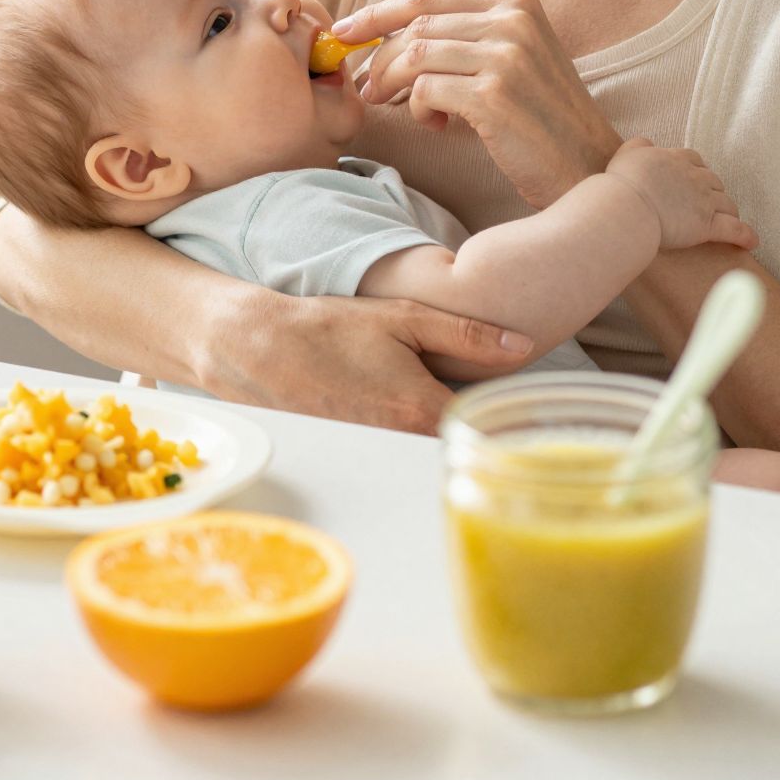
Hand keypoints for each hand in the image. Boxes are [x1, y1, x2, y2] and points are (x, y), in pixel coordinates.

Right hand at [203, 292, 535, 435]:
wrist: (256, 351)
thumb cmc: (329, 329)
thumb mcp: (402, 318)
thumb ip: (466, 333)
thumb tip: (522, 346)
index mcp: (420, 409)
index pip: (487, 428)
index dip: (509, 416)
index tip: (521, 402)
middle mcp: (400, 443)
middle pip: (459, 445)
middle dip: (477, 429)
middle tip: (492, 406)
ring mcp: (375, 458)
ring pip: (428, 453)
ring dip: (443, 436)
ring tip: (446, 405)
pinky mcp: (355, 461)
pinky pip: (398, 457)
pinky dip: (408, 439)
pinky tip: (402, 411)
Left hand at [335, 0, 621, 207]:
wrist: (590, 169)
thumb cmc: (542, 121)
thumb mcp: (514, 61)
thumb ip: (468, 39)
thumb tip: (392, 36)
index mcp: (517, 3)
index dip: (378, 12)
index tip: (345, 31)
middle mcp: (513, 20)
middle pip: (416, 25)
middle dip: (380, 57)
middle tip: (367, 88)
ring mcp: (506, 55)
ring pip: (415, 55)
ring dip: (392, 84)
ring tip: (393, 106)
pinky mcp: (494, 94)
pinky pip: (426, 90)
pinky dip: (417, 108)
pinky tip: (437, 125)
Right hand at [606, 137, 758, 252]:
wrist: (626, 207)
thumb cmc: (622, 183)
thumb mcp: (627, 153)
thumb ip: (640, 146)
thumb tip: (648, 144)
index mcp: (676, 159)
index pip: (694, 160)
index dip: (695, 171)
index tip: (691, 179)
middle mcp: (695, 177)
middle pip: (714, 181)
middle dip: (712, 191)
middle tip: (706, 203)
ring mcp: (704, 201)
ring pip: (726, 203)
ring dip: (728, 210)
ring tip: (727, 220)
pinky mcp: (707, 225)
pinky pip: (734, 230)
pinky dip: (745, 235)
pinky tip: (752, 242)